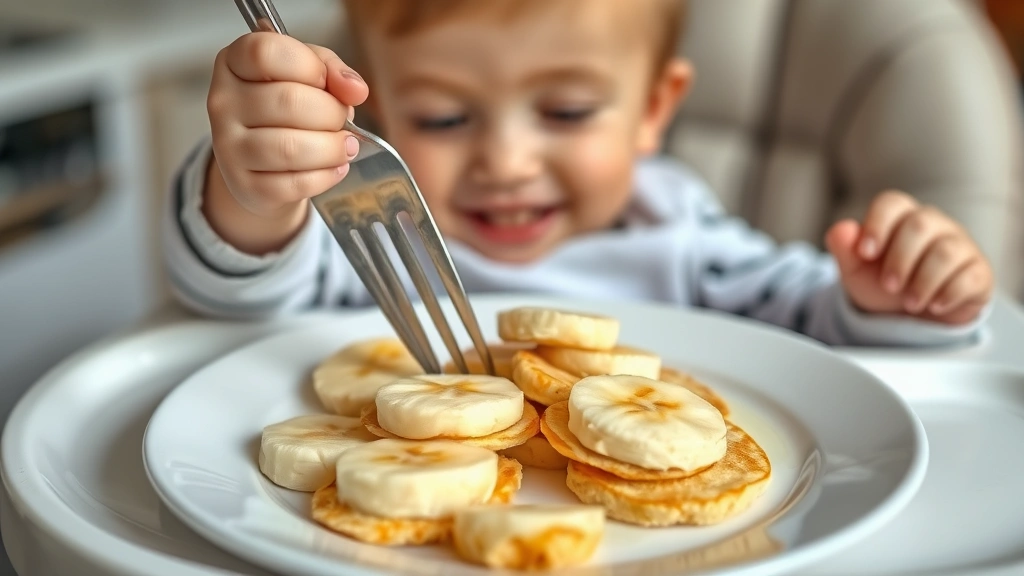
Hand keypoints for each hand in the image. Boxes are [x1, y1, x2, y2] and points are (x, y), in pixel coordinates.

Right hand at [204, 32, 368, 250]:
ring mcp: (228, 147)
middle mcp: (223, 103)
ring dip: (332, 148)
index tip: (325, 80)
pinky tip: (334, 168)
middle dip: (331, 112)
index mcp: (234, 63)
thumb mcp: (309, 74)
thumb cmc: (288, 111)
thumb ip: (332, 70)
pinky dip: (325, 176)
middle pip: (288, 100)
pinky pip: (293, 183)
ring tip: (345, 146)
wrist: (263, 164)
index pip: (265, 52)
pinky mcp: (244, 186)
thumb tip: (355, 89)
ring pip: (290, 148)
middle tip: (342, 120)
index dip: (308, 65)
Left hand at [825, 191, 992, 324]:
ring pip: (947, 251)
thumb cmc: (883, 282)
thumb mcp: (857, 270)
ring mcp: (960, 245)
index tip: (865, 253)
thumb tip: (841, 230)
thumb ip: (845, 249)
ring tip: (909, 303)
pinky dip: (950, 293)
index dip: (877, 224)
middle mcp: (933, 224)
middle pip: (920, 225)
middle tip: (888, 286)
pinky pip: (971, 275)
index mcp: (900, 217)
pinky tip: (934, 306)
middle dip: (900, 259)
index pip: (891, 203)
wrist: (910, 315)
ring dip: (924, 281)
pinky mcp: (978, 271)